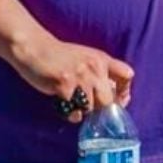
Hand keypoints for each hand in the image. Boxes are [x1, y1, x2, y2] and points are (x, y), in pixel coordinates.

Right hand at [10, 34, 132, 123]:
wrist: (35, 48)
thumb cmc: (60, 56)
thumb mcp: (86, 58)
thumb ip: (100, 72)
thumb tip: (113, 95)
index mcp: (102, 59)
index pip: (127, 75)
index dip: (124, 91)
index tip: (119, 100)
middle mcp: (95, 68)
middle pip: (109, 99)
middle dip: (100, 107)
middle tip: (91, 107)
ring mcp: (80, 77)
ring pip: (91, 108)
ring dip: (83, 110)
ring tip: (74, 103)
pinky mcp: (64, 85)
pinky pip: (73, 111)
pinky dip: (70, 114)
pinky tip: (64, 105)